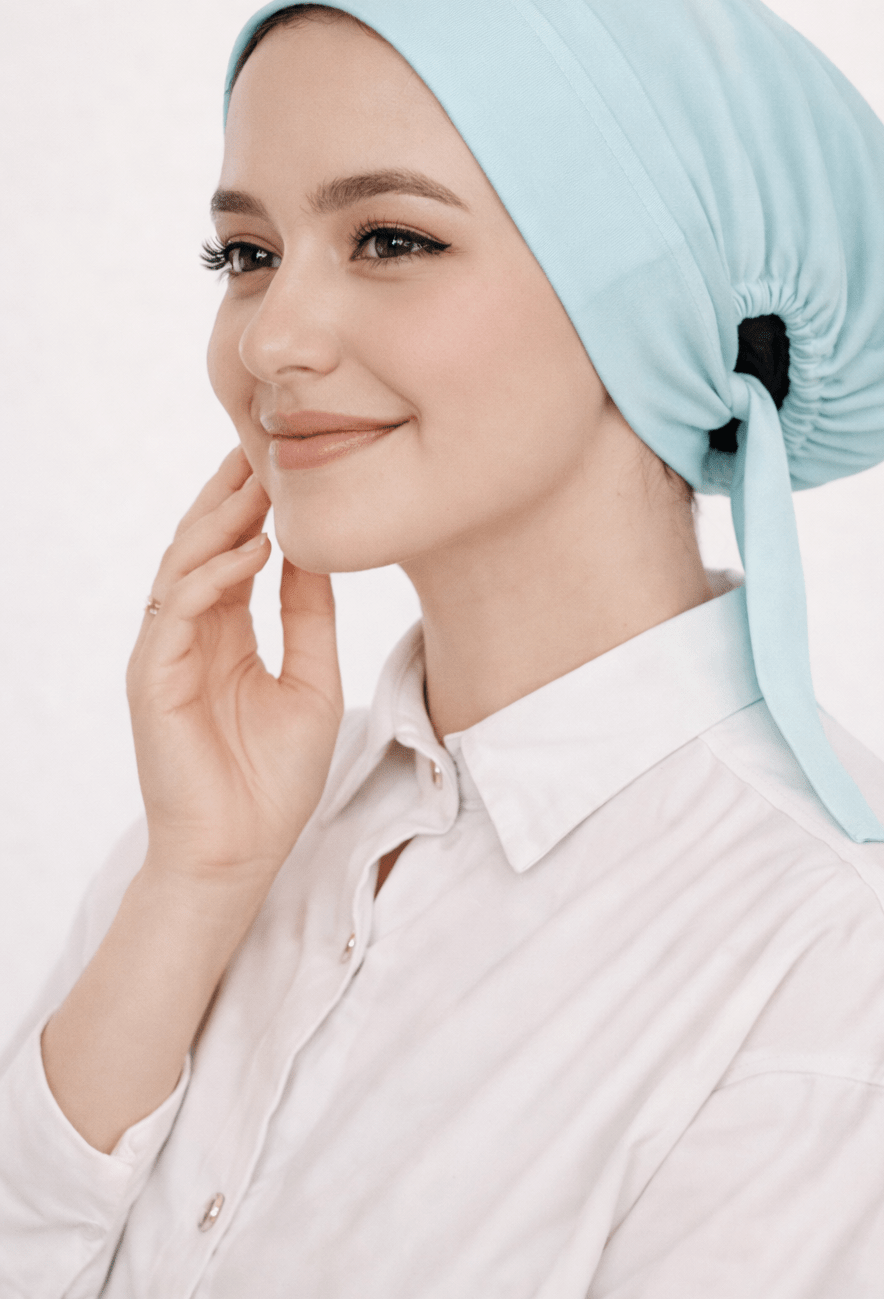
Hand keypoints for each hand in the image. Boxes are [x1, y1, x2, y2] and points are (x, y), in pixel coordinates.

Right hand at [126, 445, 342, 893]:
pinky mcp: (154, 678)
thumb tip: (314, 552)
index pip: (233, 553)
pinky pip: (178, 610)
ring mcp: (167, 654)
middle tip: (263, 445)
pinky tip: (253, 551)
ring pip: (184, 566)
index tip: (287, 463)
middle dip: (231, 496)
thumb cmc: (275, 780)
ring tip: (260, 484)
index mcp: (225, 635)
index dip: (255, 508)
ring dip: (221, 522)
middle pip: (202, 546)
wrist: (242, 853)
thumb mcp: (312, 681)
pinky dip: (213, 576)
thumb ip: (309, 617)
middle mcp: (191, 635)